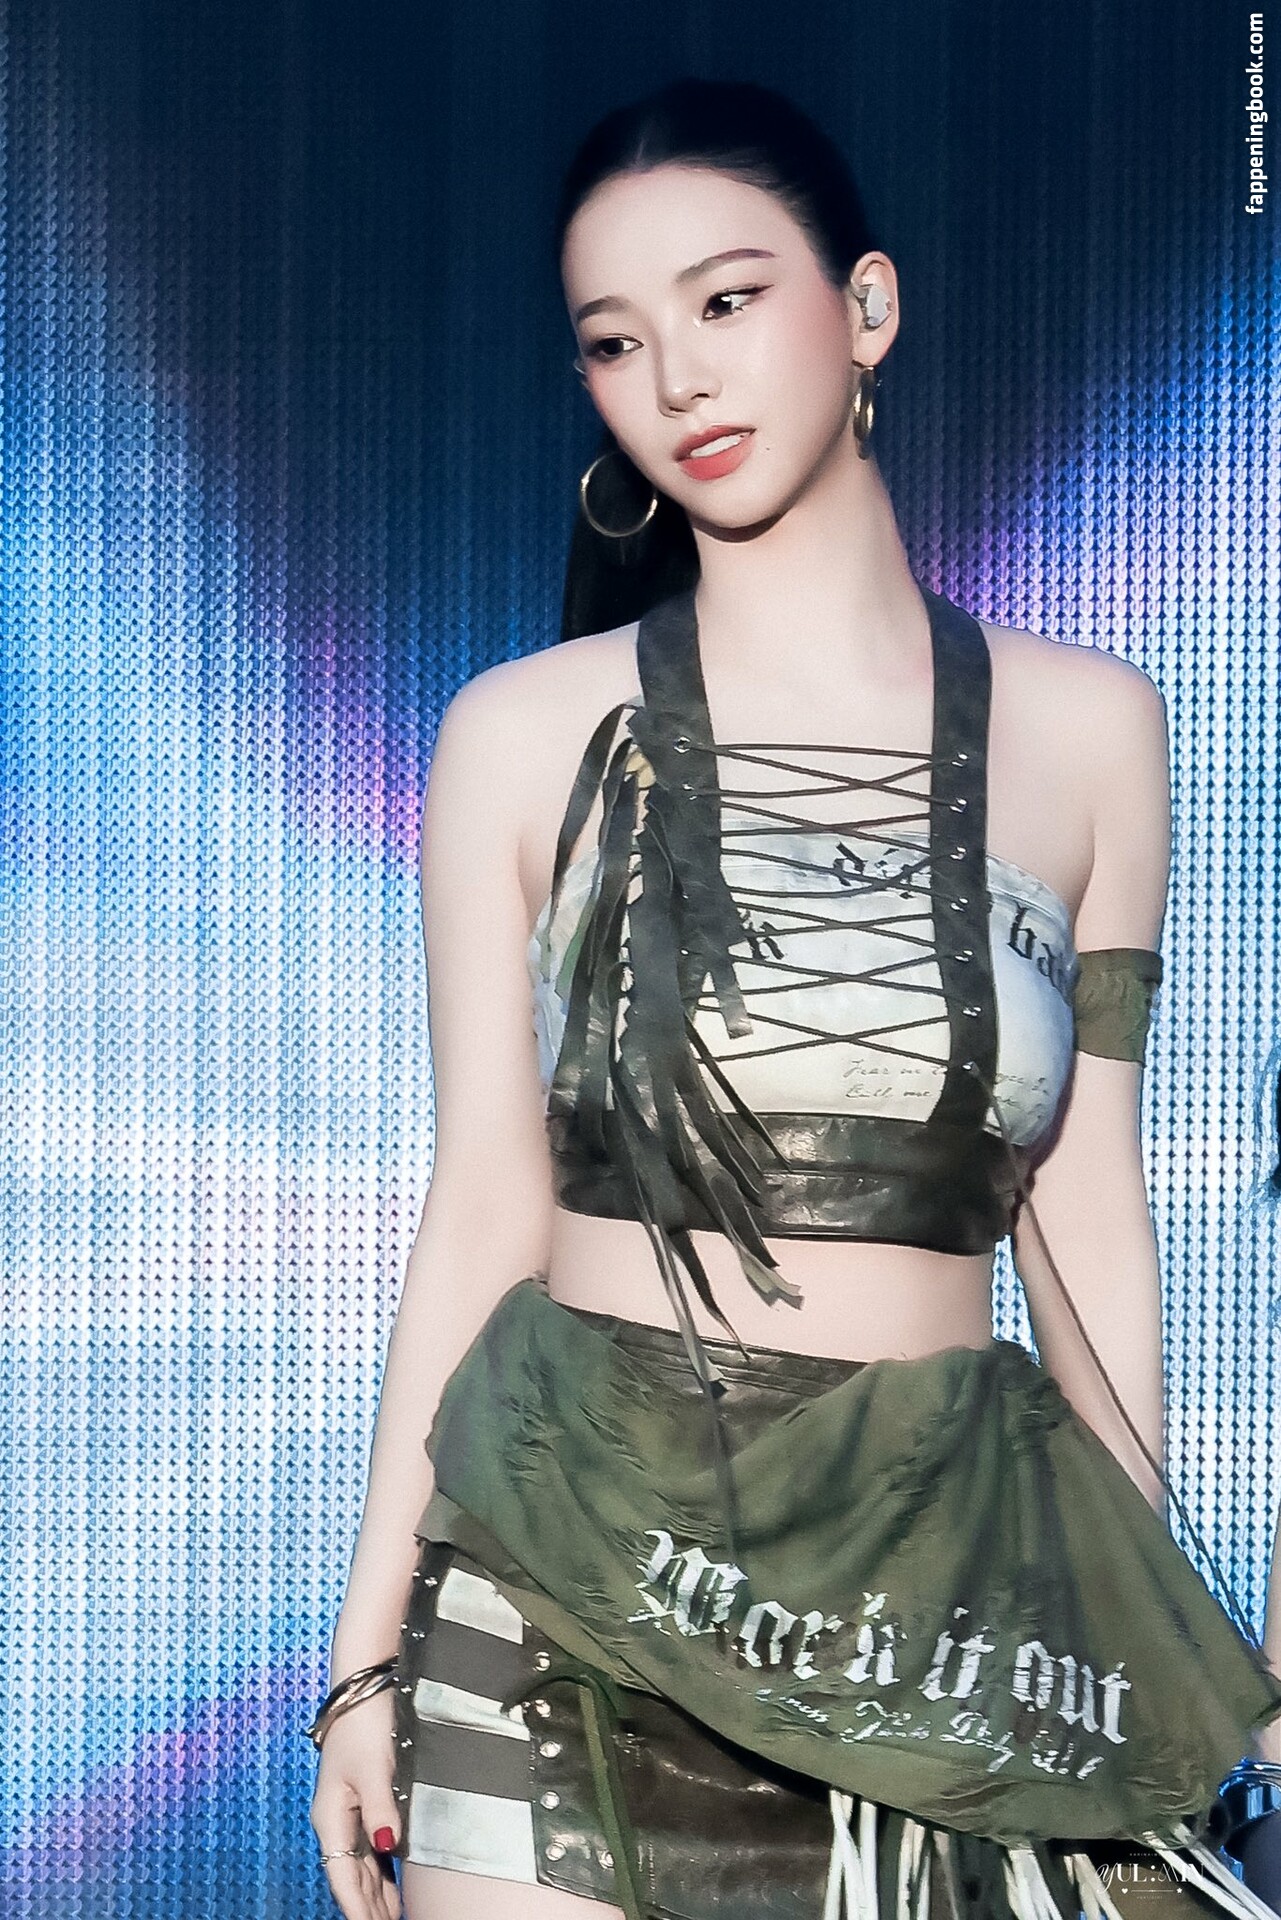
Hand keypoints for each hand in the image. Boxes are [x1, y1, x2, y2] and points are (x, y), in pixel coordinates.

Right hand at [309, 1688, 402, 1919]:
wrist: (362, 1686)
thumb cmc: (364, 1723)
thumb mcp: (376, 1769)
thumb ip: (381, 1811)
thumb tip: (387, 1848)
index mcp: (330, 1816)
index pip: (342, 1876)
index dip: (357, 1907)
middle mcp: (335, 1818)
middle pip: (349, 1875)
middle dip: (366, 1906)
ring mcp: (346, 1808)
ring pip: (359, 1862)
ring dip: (374, 1891)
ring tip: (391, 1915)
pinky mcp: (361, 1797)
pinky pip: (367, 1845)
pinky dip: (378, 1869)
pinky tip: (390, 1880)